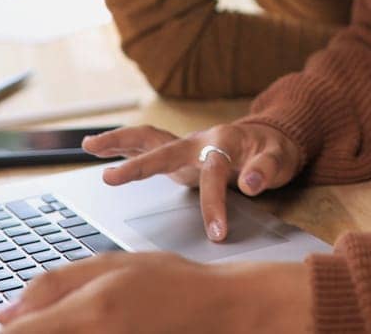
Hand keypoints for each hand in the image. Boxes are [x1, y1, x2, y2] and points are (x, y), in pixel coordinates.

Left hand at [0, 253, 308, 333]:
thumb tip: (5, 312)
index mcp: (88, 312)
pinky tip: (95, 328)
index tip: (2, 327)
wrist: (223, 312)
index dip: (5, 332)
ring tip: (72, 322)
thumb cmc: (173, 284)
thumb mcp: (110, 265)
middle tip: (37, 323)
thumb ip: (53, 285)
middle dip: (29, 332)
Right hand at [83, 123, 303, 241]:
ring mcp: (186, 144)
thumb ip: (266, 169)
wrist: (271, 136)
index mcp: (223, 141)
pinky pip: (148, 145)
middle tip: (110, 180)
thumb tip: (250, 182)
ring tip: (89, 146)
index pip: (213, 175)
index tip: (217, 234)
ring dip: (118, 142)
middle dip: (137, 166)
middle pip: (163, 149)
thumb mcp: (281, 158)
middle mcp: (198, 140)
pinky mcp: (180, 152)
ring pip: (148, 138)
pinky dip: (124, 146)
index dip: (214, 205)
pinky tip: (101, 149)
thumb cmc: (274, 149)